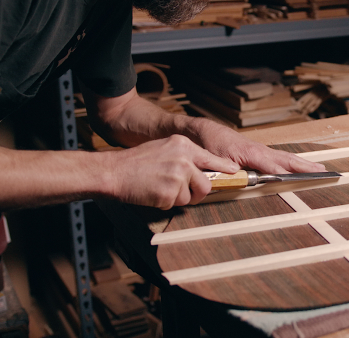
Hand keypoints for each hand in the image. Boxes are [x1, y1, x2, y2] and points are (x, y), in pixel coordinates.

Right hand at [106, 135, 239, 208]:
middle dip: (197, 193)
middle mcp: (184, 159)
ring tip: (160, 187)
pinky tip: (153, 192)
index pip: (211, 158)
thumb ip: (185, 156)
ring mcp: (177, 176)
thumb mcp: (165, 148)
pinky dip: (165, 203)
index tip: (234, 172)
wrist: (114, 172)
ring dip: (178, 198)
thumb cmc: (137, 161)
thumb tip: (204, 168)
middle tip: (184, 193)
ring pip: (190, 197)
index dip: (225, 168)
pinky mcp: (169, 192)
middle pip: (206, 184)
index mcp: (183, 145)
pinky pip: (175, 204)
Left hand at [191, 120, 326, 173]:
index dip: (289, 173)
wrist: (205, 132)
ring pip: (286, 158)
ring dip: (303, 164)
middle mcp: (261, 151)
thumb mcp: (219, 161)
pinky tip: (298, 167)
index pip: (275, 166)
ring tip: (319, 169)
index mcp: (253, 153)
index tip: (303, 178)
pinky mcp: (258, 153)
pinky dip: (292, 162)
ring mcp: (261, 151)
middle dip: (305, 166)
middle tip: (323, 171)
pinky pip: (279, 158)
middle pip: (287, 160)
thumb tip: (244, 182)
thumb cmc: (212, 145)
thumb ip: (232, 173)